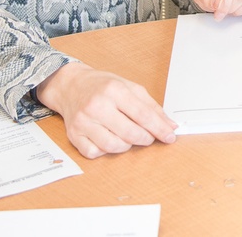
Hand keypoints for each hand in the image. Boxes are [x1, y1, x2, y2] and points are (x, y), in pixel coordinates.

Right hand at [35, 62, 177, 159]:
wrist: (71, 86)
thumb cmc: (102, 86)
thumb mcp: (130, 87)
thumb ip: (151, 107)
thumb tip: (170, 126)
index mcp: (114, 90)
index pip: (143, 115)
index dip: (160, 129)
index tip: (170, 137)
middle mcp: (97, 106)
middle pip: (130, 133)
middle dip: (145, 139)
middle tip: (148, 137)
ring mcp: (83, 122)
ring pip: (113, 146)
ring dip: (127, 146)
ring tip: (128, 136)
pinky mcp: (73, 135)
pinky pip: (94, 153)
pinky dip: (106, 151)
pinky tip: (109, 139)